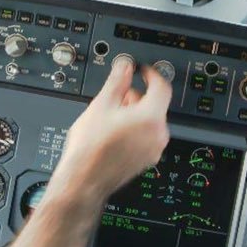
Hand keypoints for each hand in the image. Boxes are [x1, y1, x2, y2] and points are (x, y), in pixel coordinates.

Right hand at [49, 59, 170, 205]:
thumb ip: (117, 81)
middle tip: (118, 94)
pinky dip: (134, 129)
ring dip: (134, 113)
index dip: (151, 74)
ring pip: (150, 122)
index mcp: (151, 117)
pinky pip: (146, 136)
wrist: (84, 180)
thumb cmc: (90, 147)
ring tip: (110, 115)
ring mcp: (153, 149)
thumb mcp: (101, 104)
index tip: (142, 71)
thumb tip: (125, 66)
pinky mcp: (146, 160)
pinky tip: (113, 131)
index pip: (162, 87)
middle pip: (155, 105)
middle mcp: (158, 135)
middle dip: (137, 96)